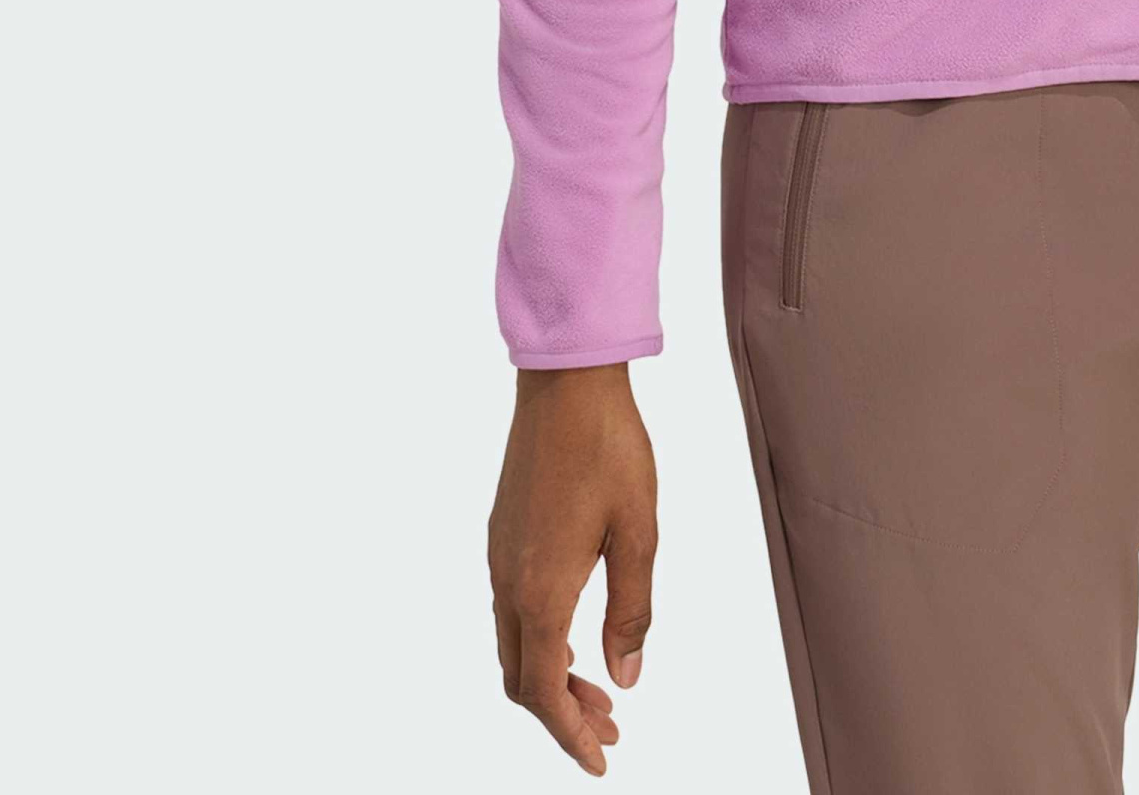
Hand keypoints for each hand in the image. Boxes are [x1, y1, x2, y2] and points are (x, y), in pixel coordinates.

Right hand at [489, 363, 657, 775]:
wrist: (566, 381)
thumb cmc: (608, 448)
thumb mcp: (639, 533)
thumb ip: (631, 611)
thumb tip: (625, 678)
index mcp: (541, 589)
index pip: (544, 691)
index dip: (570, 736)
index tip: (599, 761)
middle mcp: (508, 579)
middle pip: (521, 678)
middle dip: (561, 715)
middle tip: (608, 730)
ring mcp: (499, 554)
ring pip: (512, 645)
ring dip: (550, 677)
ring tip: (598, 690)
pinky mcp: (502, 533)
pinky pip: (510, 610)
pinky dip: (539, 641)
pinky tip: (575, 633)